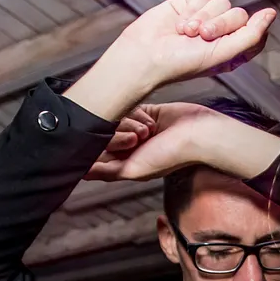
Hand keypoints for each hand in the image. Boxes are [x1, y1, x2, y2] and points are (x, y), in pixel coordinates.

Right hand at [66, 0, 276, 119]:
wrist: (146, 55)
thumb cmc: (182, 63)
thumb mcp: (223, 55)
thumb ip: (251, 35)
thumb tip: (271, 13)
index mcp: (232, 52)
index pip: (255, 33)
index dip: (249, 30)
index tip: (234, 36)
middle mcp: (221, 35)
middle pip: (239, 14)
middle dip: (220, 24)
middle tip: (202, 37)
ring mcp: (204, 19)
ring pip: (221, 2)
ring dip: (202, 17)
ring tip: (186, 33)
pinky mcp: (189, 6)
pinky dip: (191, 9)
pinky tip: (179, 24)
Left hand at [87, 103, 216, 181]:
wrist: (198, 136)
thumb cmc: (172, 157)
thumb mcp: (134, 170)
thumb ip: (105, 171)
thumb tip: (81, 172)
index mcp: (126, 164)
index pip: (99, 152)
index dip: (103, 145)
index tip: (110, 142)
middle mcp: (131, 148)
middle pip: (106, 133)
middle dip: (119, 134)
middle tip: (137, 139)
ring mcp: (138, 129)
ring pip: (116, 118)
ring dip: (130, 123)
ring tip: (148, 131)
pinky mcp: (147, 113)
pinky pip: (130, 107)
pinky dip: (137, 113)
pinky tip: (151, 121)